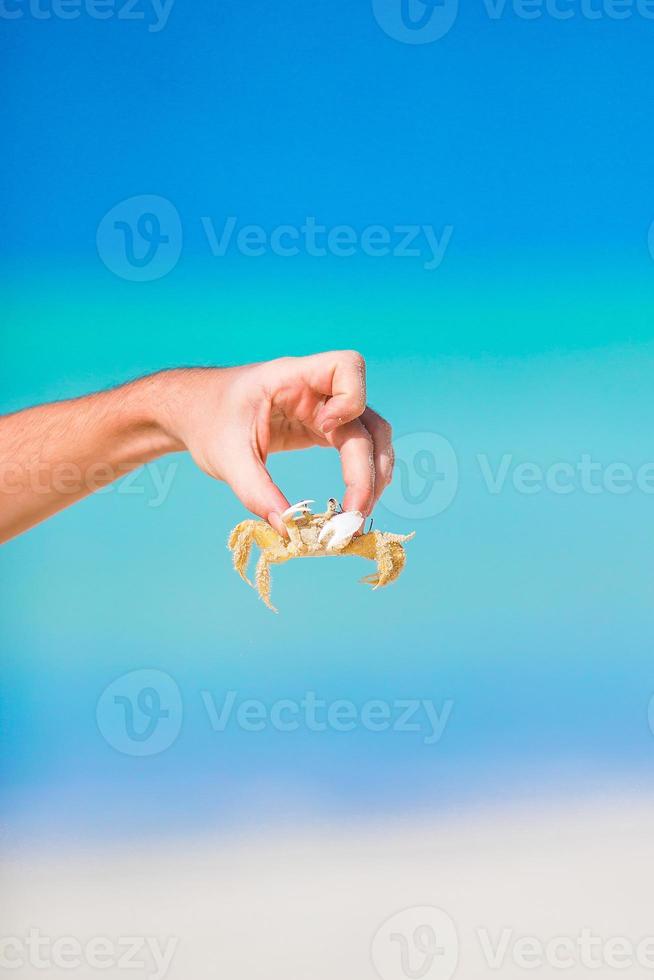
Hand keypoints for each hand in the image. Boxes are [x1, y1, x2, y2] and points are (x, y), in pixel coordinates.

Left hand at [161, 352, 393, 534]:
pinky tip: (354, 503)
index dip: (349, 398)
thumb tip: (288, 530)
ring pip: (371, 436)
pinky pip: (356, 448)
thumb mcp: (226, 457)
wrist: (195, 412)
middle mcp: (315, 390)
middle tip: (354, 513)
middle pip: (368, 418)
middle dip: (369, 466)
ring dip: (374, 474)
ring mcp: (323, 410)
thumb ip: (256, 492)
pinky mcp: (322, 429)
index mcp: (291, 377)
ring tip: (358, 515)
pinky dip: (362, 475)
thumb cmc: (207, 421)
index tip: (326, 428)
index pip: (346, 366)